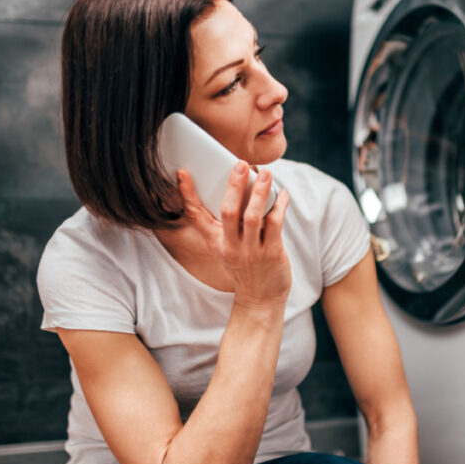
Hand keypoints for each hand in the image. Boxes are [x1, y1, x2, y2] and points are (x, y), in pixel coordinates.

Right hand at [177, 162, 291, 309]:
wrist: (260, 298)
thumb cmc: (244, 267)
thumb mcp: (226, 248)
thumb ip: (228, 224)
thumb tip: (240, 187)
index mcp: (215, 242)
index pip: (196, 216)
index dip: (187, 194)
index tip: (182, 173)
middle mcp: (230, 246)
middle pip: (227, 211)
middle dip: (233, 186)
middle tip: (240, 164)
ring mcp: (250, 251)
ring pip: (252, 216)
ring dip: (259, 192)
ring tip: (265, 173)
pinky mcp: (271, 254)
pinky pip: (275, 224)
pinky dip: (279, 206)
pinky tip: (282, 195)